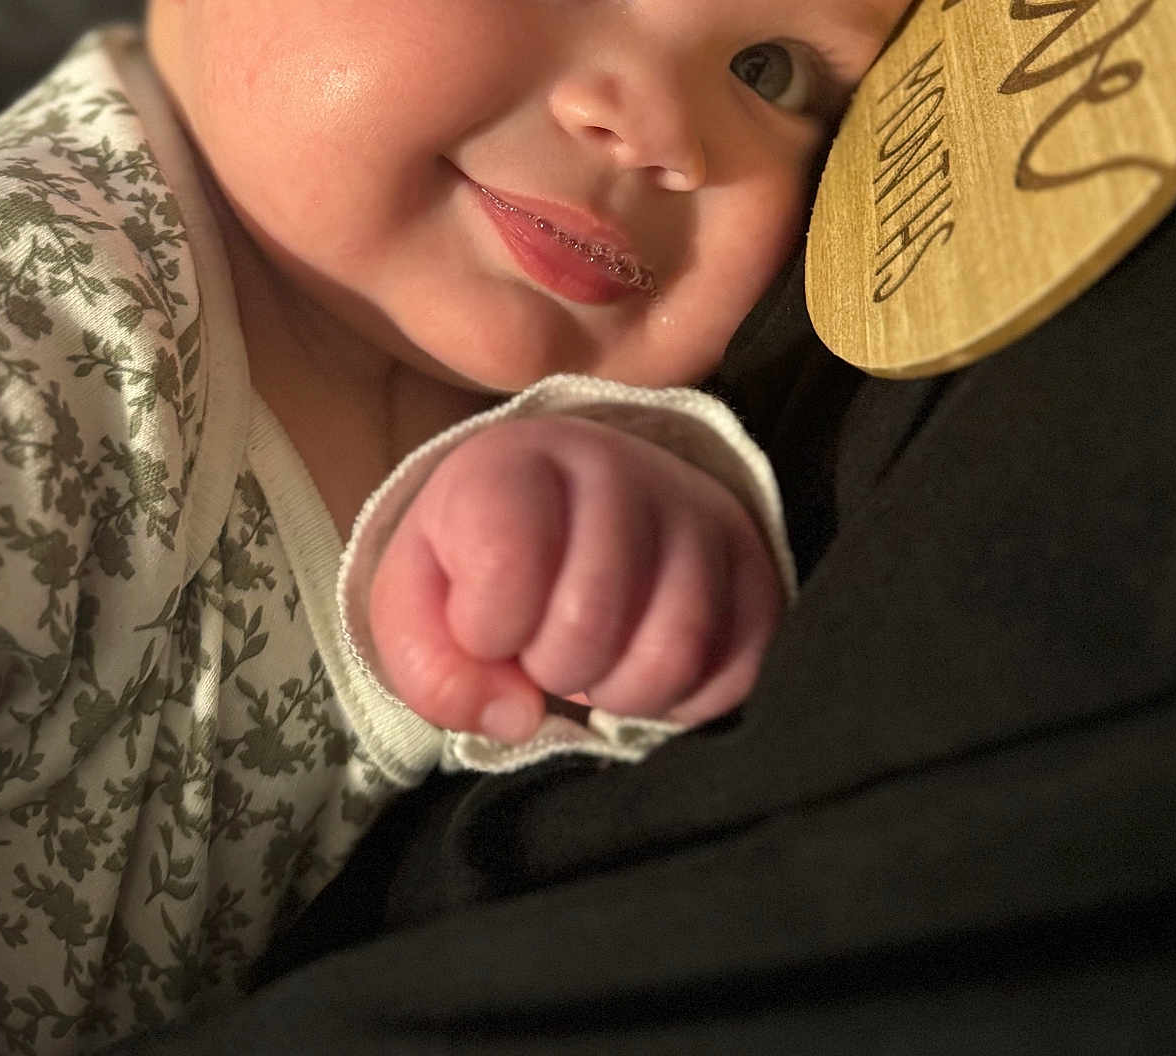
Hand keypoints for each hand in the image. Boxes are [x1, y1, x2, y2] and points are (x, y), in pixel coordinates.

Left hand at [366, 414, 784, 744]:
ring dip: (620, 691)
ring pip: (673, 651)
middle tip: (545, 648)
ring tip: (597, 660)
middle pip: (590, 622)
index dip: (484, 631)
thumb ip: (430, 665)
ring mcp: (699, 512)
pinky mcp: (756, 564)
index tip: (485, 621)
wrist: (574, 498)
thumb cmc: (483, 555)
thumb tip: (516, 716)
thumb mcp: (418, 597)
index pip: (505, 571)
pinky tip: (646, 662)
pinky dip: (686, 700)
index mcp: (519, 460)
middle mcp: (619, 467)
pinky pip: (738, 669)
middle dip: (553, 668)